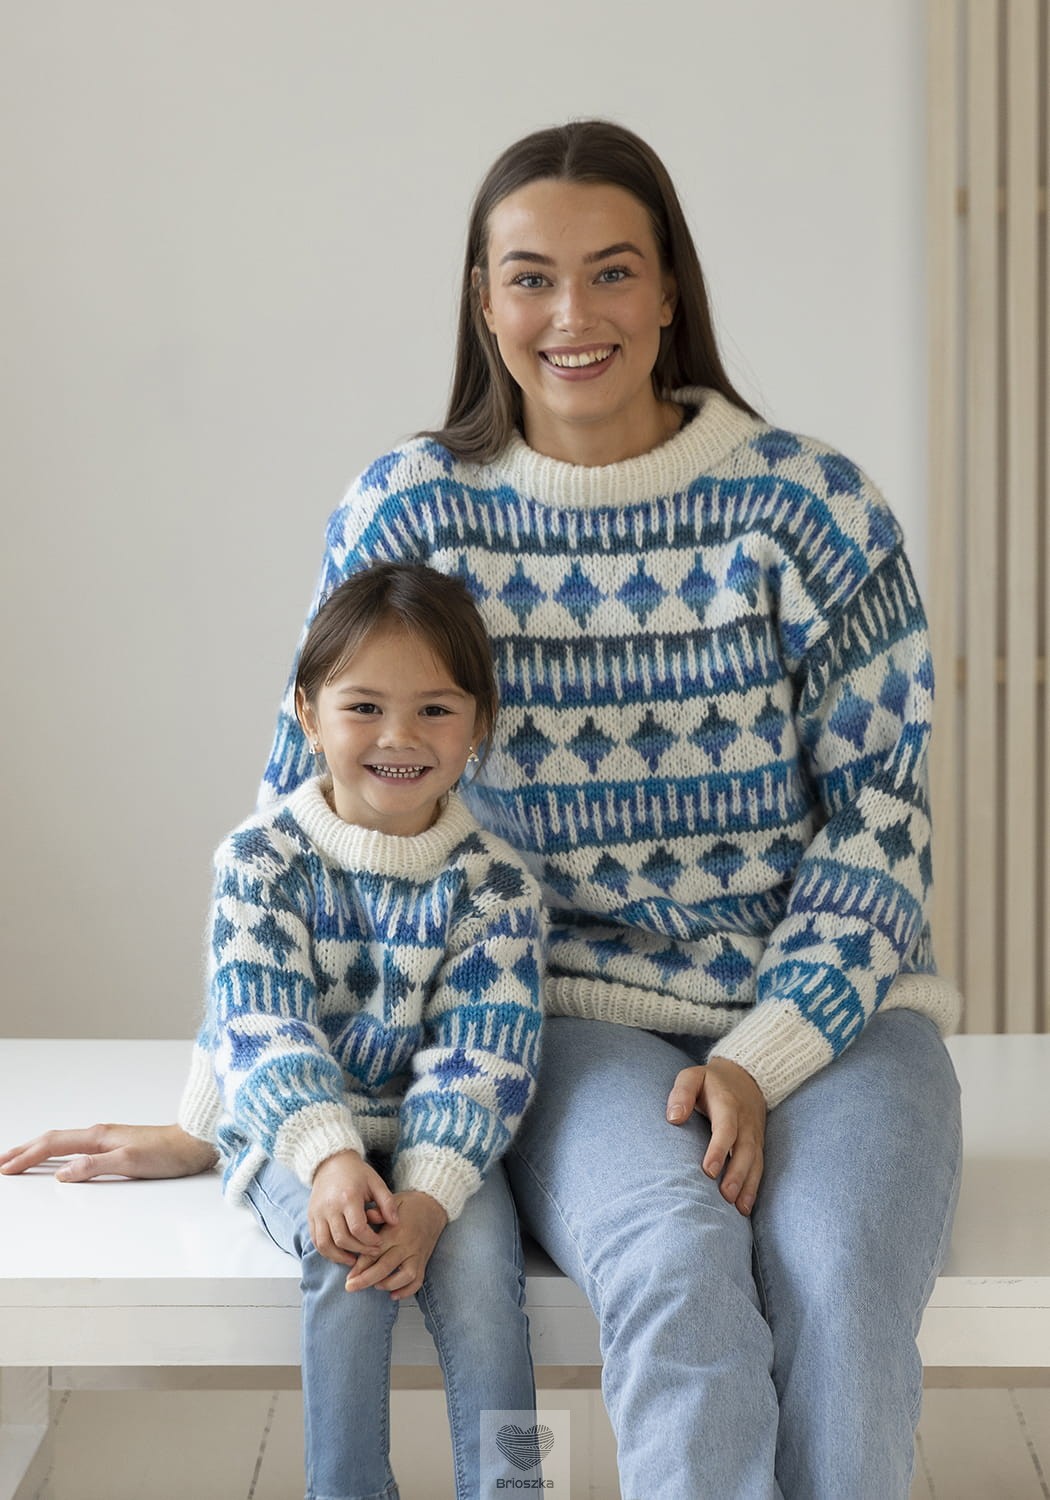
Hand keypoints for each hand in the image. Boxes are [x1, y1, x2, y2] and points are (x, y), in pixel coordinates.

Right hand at [0, 1123, 217, 1180]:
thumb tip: (61, 1174)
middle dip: (24, 1149)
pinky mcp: (116, 1144)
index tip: (5, 1168)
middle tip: (1, 1160)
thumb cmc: (169, 1153)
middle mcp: (100, 1134)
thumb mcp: (130, 1163)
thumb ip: (94, 1166)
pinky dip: (57, 1151)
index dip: (26, 1157)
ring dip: (38, 1149)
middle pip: (52, 1139)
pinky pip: (76, 1145)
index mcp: (98, 1136)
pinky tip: (58, 1157)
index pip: (52, 1145)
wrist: (195, 1142)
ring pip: (63, 1141)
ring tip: (20, 1157)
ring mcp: (108, 1138)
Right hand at [308, 1150, 399, 1265]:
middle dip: (359, 1250)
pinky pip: (316, 1241)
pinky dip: (327, 1252)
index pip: (358, 1229)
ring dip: (340, 1257)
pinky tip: (340, 1253)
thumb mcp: (376, 1183)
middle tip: (371, 1253)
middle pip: (342, 1239)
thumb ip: (388, 1203)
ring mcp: (317, 1213)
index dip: (370, 1241)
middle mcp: (330, 1206)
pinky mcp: (311, 1216)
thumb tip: (395, 1223)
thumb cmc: (357, 1173)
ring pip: (325, 1245)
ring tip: (354, 1260)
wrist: (332, 1162)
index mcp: (348, 1197)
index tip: (379, 1243)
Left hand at [344, 1190, 447, 1299]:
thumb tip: (364, 1219)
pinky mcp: (424, 1260)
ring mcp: (417, 1254)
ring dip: (388, 1284)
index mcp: (396, 1230)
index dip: (361, 1265)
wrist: (434, 1206)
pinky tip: (393, 1295)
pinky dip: (406, 1291)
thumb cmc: (408, 1204)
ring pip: (404, 1276)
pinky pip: (418, 1281)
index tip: (348, 1276)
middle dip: (366, 1279)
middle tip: (350, 1287)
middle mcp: (407, 1244)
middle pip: (386, 1266)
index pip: (376, 1250)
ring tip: (374, 1286)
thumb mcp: (392, 1202)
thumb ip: (377, 1212)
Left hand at [666, 1057, 766, 1215]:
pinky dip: (754, 1187)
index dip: (719, 1149)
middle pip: (745, 1149)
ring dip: (747, 1186)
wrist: (745, 1076)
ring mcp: (754, 1134)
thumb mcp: (692, 1076)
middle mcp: (745, 1121)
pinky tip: (745, 1208)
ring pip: (755, 1162)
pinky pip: (759, 1167)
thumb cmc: (710, 1081)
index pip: (726, 1128)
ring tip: (737, 1209)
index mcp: (728, 1104)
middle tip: (725, 1196)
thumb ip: (681, 1093)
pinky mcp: (758, 1145)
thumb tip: (674, 1117)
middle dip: (737, 1174)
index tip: (708, 1170)